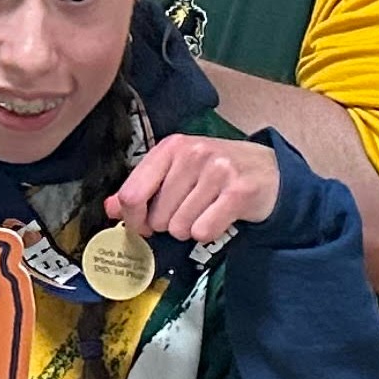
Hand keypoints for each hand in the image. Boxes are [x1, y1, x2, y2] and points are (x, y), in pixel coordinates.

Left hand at [104, 135, 281, 245]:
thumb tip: (110, 208)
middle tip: (189, 211)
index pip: (132, 194)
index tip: (145, 225)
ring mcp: (217, 170)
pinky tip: (220, 216)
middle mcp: (193, 153)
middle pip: (157, 217)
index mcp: (171, 147)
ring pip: (181, 227)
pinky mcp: (238, 192)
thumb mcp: (177, 172)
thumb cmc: (216, 173)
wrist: (268, 172)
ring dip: (191, 229)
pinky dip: (210, 232)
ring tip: (206, 211)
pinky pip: (204, 230)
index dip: (134, 219)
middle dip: (170, 224)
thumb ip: (143, 188)